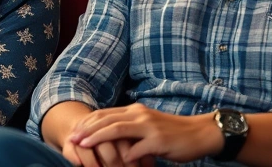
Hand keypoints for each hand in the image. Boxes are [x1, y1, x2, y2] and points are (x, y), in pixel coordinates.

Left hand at [69, 103, 221, 163]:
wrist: (199, 133)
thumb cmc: (171, 132)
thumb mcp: (147, 125)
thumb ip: (129, 127)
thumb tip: (107, 134)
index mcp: (135, 111)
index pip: (105, 114)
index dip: (87, 123)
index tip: (74, 132)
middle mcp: (139, 115)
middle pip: (106, 120)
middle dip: (87, 130)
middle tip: (72, 139)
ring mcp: (149, 127)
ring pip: (117, 130)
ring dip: (98, 138)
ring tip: (84, 146)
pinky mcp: (158, 140)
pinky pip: (138, 148)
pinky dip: (126, 156)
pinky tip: (118, 162)